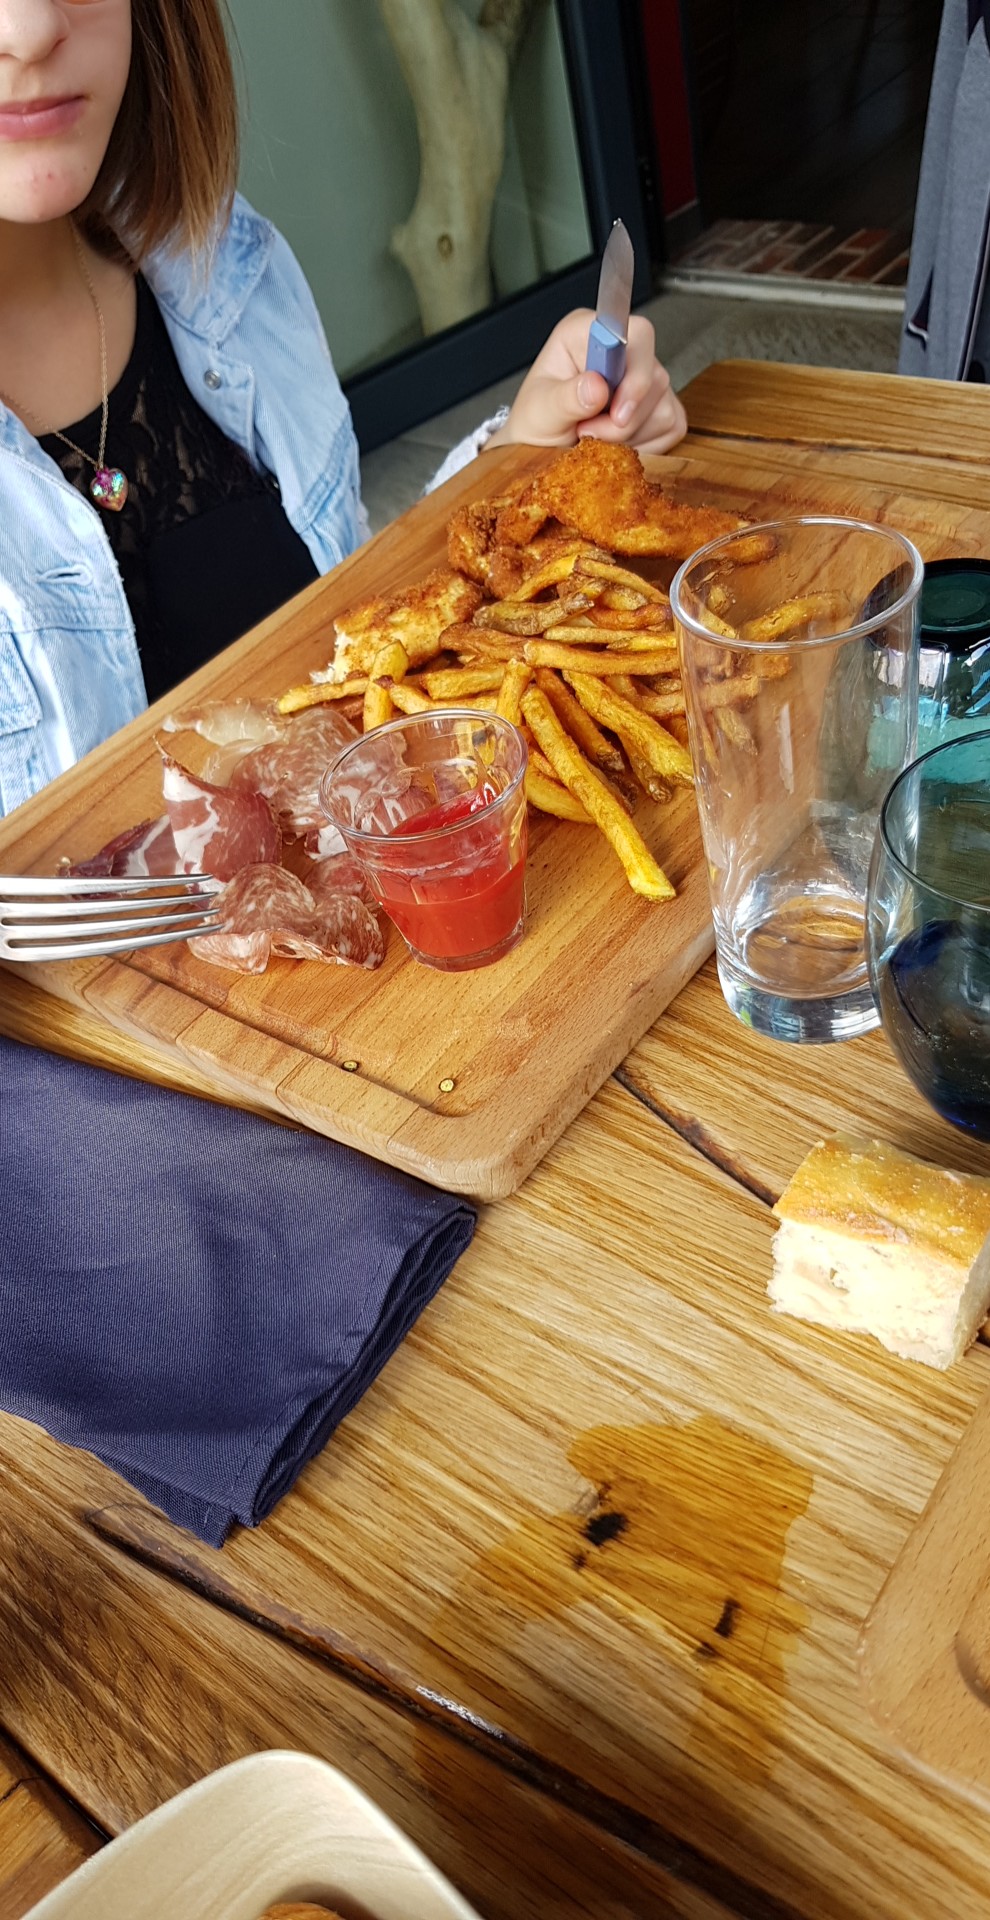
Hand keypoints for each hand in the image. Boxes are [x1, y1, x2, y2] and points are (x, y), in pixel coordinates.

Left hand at [488, 308, 686, 456]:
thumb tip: (596, 386)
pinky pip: (671, 428)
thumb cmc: (536, 422)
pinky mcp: (660, 406)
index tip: (618, 411)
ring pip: (664, 409)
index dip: (636, 373)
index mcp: (587, 334)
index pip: (638, 334)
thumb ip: (565, 398)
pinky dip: (644, 446)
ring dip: (628, 437)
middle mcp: (622, 350)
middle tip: (586, 432)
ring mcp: (645, 378)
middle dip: (621, 421)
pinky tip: (615, 445)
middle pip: (654, 378)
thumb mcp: (539, 412)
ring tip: (595, 437)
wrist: (541, 449)